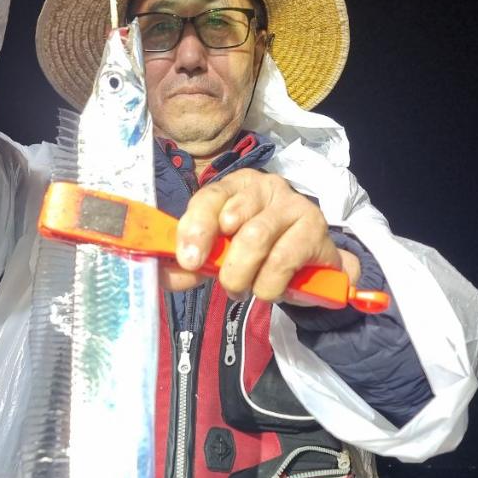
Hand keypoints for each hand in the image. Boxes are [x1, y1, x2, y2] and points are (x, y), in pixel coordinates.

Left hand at [161, 169, 360, 304]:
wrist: (306, 269)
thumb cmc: (256, 255)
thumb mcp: (218, 257)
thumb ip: (189, 264)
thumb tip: (162, 275)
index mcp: (234, 186)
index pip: (209, 197)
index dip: (196, 228)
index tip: (190, 260)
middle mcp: (264, 186)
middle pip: (233, 219)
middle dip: (225, 263)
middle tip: (229, 285)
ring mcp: (292, 203)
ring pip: (257, 239)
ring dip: (246, 276)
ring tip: (248, 290)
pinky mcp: (314, 226)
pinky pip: (284, 259)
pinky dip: (271, 283)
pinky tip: (272, 288)